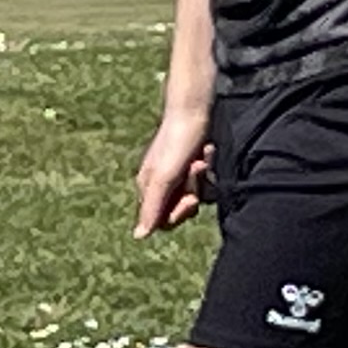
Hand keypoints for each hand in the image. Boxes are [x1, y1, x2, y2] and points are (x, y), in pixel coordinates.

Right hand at [133, 107, 211, 235]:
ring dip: (202, 180)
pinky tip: (206, 153)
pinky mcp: (193, 166)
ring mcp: (178, 175)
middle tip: (197, 171)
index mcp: (149, 188)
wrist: (194, 111)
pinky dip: (208, 170)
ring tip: (202, 159)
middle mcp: (162, 184)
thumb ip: (152, 208)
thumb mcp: (164, 178)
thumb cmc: (176, 143)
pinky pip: (204, 184)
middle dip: (192, 193)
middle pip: (180, 210)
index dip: (179, 213)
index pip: (163, 221)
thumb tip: (139, 236)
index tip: (190, 198)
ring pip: (195, 197)